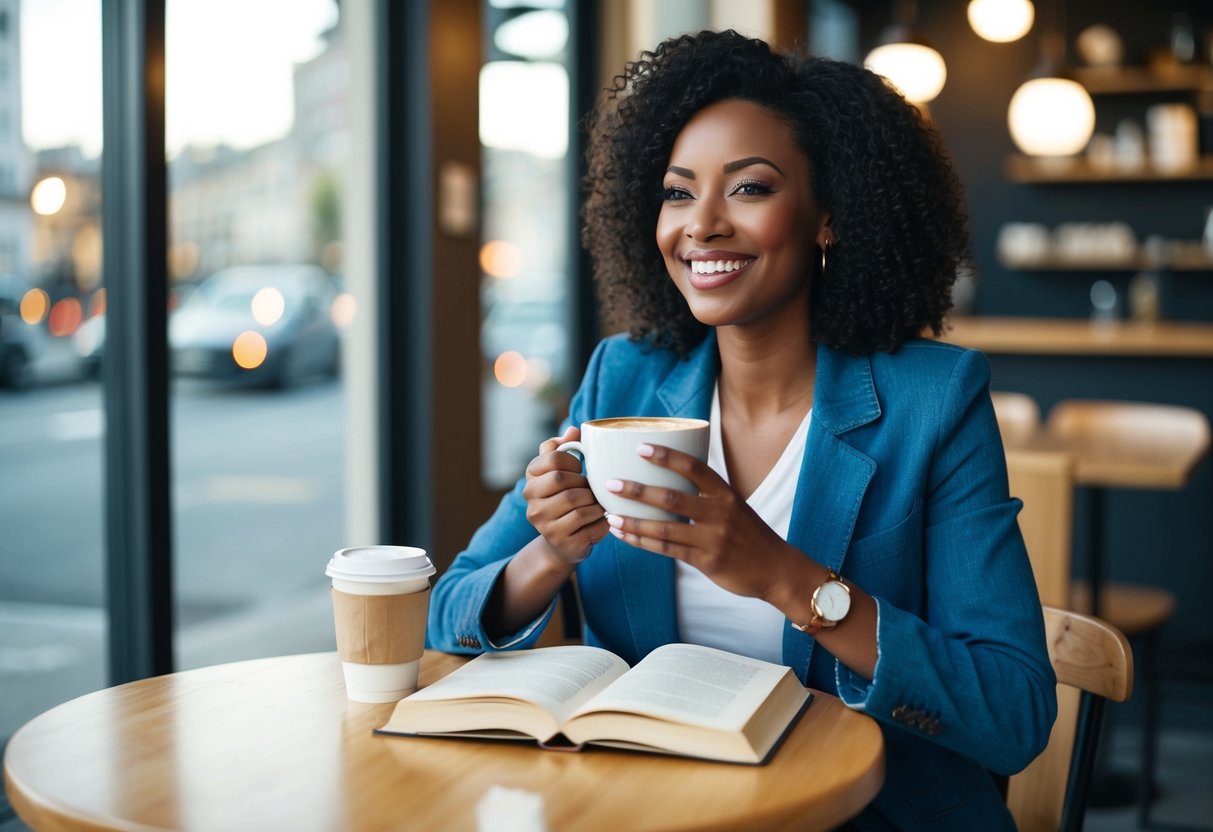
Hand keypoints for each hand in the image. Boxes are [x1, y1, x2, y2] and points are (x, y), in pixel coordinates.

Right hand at [522, 426, 609, 564]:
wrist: (565, 542)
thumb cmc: (567, 500)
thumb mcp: (563, 472)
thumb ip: (564, 448)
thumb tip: (572, 430)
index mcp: (531, 479)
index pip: (552, 458)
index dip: (572, 461)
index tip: (578, 469)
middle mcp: (531, 501)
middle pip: (561, 479)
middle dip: (583, 483)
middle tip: (590, 489)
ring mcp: (543, 523)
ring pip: (578, 502)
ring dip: (595, 501)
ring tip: (596, 504)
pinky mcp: (560, 540)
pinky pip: (589, 522)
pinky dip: (601, 519)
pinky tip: (599, 520)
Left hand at [604, 443, 795, 600]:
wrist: (775, 568)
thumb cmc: (749, 534)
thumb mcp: (735, 506)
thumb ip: (707, 494)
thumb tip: (669, 477)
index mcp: (726, 493)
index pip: (694, 467)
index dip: (667, 456)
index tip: (641, 447)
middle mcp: (720, 513)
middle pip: (672, 498)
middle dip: (638, 491)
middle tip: (611, 484)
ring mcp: (713, 538)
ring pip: (665, 528)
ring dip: (634, 522)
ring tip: (610, 516)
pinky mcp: (706, 561)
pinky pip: (668, 550)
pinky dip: (643, 543)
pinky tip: (625, 536)